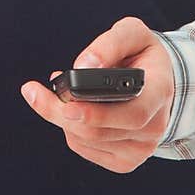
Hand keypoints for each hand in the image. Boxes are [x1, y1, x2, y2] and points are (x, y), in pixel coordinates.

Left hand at [20, 17, 175, 173]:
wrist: (157, 80)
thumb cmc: (141, 54)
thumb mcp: (133, 33)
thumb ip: (110, 43)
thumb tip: (83, 66)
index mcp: (160, 93)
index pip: (132, 114)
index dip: (97, 114)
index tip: (67, 104)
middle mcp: (154, 127)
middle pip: (97, 132)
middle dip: (59, 112)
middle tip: (33, 92)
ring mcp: (141, 149)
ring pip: (85, 141)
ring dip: (61, 118)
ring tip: (59, 93)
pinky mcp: (125, 161)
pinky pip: (84, 149)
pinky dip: (69, 129)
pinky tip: (73, 111)